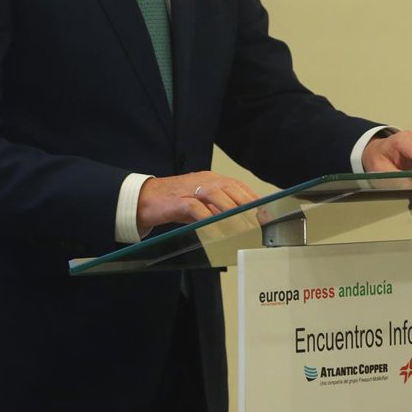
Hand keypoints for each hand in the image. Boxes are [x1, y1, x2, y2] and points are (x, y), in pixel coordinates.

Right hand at [136, 171, 258, 231]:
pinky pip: (196, 209)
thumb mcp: (203, 204)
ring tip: (243, 228)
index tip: (266, 214)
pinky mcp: (178, 201)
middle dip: (247, 207)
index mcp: (213, 179)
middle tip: (258, 224)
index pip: (239, 187)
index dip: (254, 200)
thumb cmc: (177, 202)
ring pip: (217, 196)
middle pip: (231, 189)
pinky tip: (216, 232)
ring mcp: (191, 189)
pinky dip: (208, 220)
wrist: (145, 198)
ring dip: (232, 212)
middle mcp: (205, 181)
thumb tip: (243, 224)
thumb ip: (220, 210)